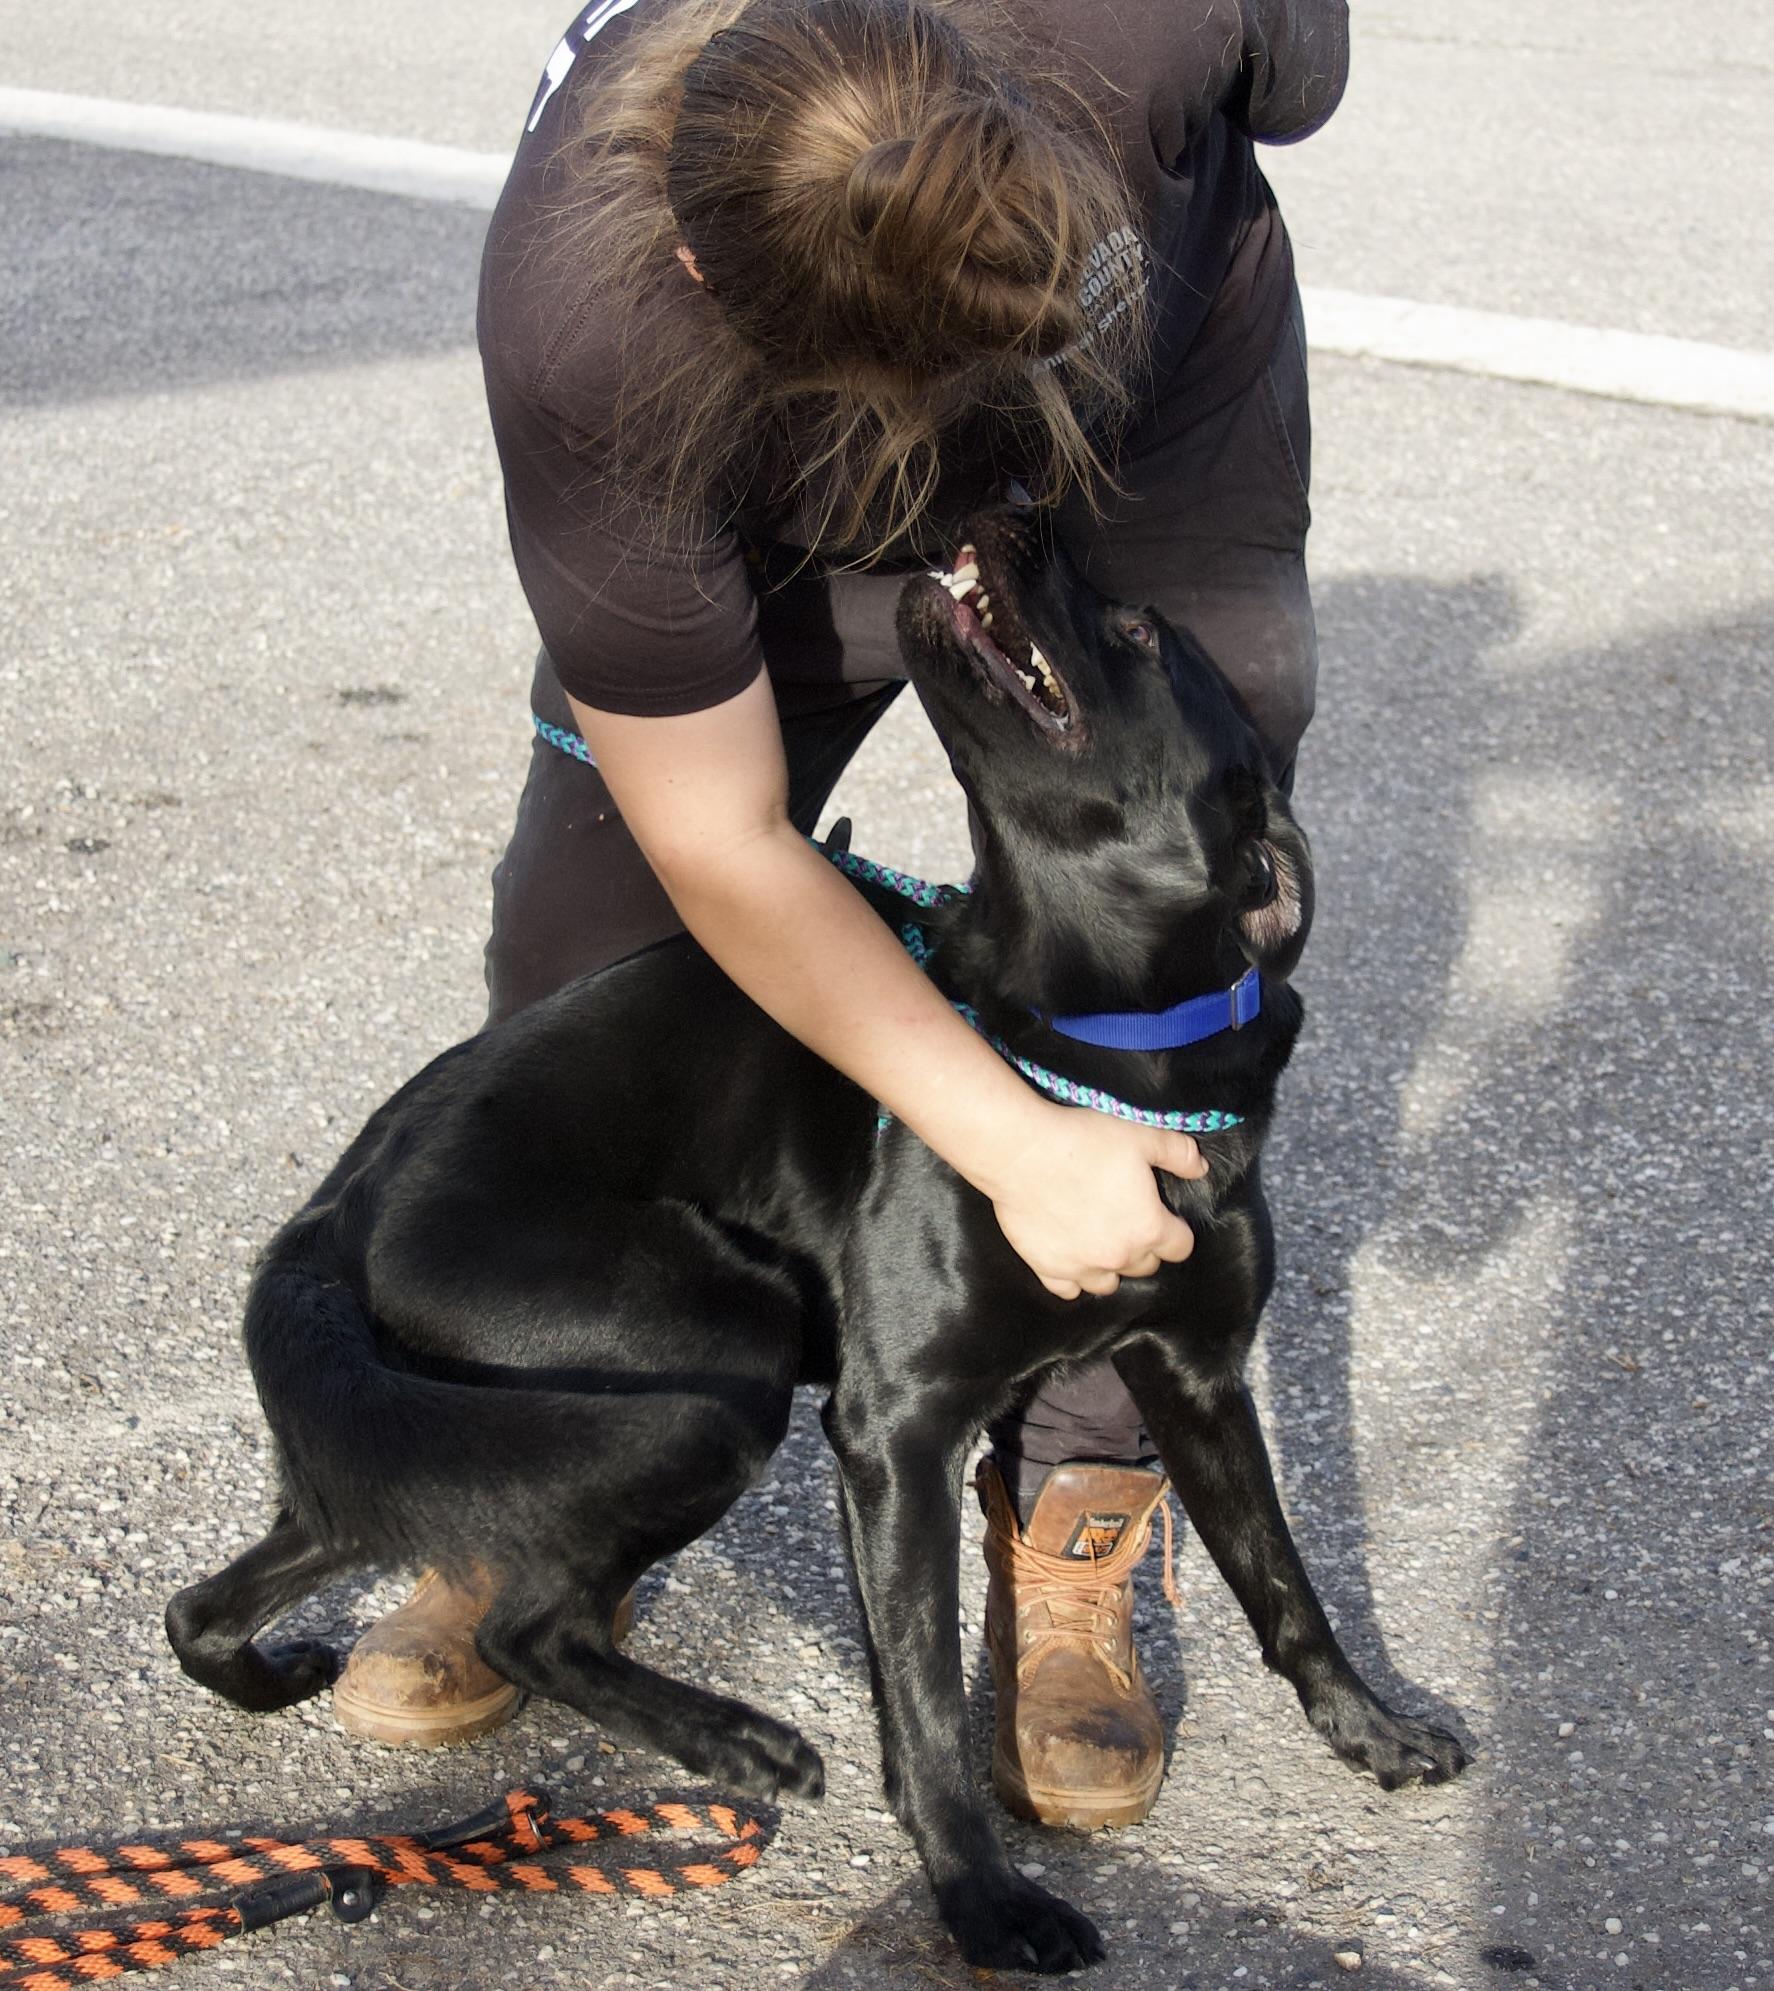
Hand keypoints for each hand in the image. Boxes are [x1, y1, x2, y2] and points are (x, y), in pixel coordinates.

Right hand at [977, 1101, 1208, 1300]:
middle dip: (1143, 1246)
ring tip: (1101, 1242)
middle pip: (1146, 1266)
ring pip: (1109, 1284)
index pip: (1180, 1247)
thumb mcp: (1141, 1136)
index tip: (1164, 1216)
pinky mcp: (1048, 1268)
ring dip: (1110, 1266)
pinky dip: (1073, 1278)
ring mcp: (1081, 1267)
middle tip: (1128, 1219)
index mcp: (1148, 1228)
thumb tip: (1201, 1168)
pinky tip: (1071, 1257)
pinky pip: (1068, 1290)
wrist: (1022, 1151)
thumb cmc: (1083, 1140)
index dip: (1175, 1231)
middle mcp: (1119, 1256)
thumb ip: (1178, 1153)